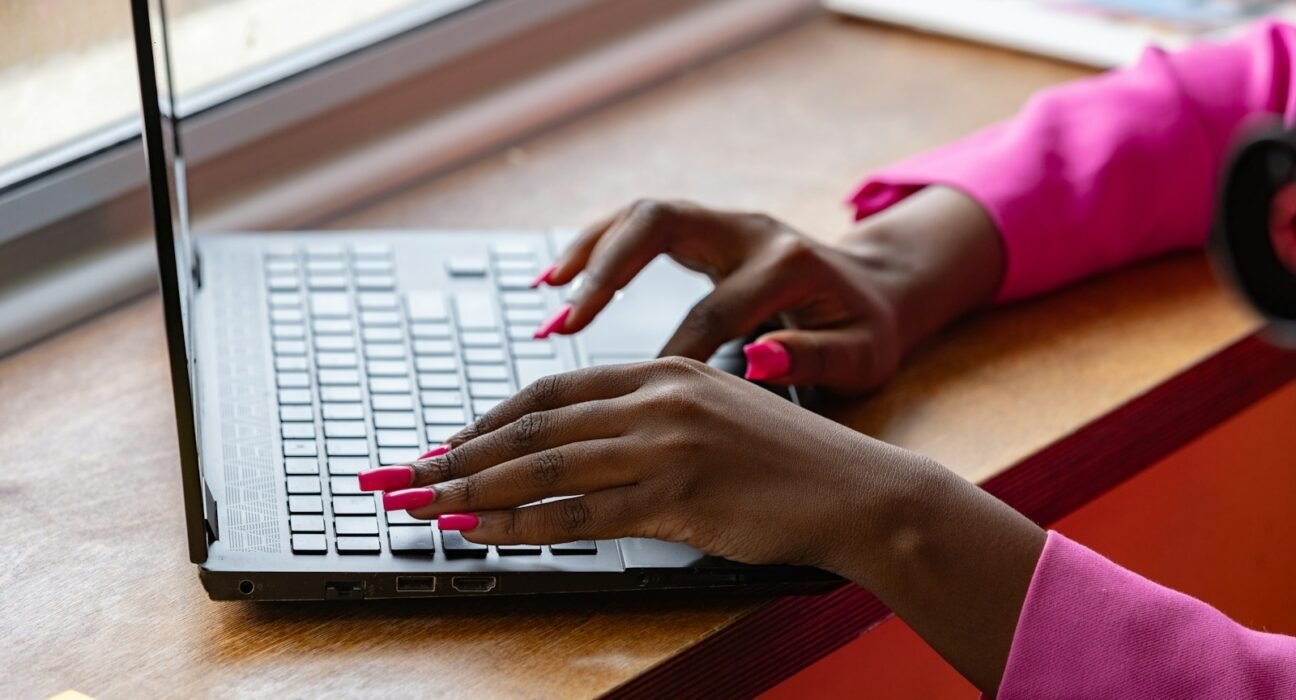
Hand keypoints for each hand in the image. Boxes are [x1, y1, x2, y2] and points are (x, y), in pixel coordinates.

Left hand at [382, 357, 907, 569]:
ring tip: (419, 510)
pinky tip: (482, 535)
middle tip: (399, 478)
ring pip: (544, 470)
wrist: (858, 489)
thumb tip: (581, 451)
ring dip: (471, 492)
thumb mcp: (715, 413)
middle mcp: (656, 399)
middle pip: (532, 428)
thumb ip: (649, 420)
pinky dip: (522, 526)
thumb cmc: (787, 460)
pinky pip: (580, 514)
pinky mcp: (679, 497)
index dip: (487, 420)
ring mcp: (666, 446)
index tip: (443, 445)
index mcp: (662, 371)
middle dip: (455, 456)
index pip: (550, 392)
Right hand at [533, 187, 1003, 393]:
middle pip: (663, 223)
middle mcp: (749, 231)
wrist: (879, 286)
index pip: (715, 309)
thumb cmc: (867, 331)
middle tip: (567, 319)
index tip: (639, 403)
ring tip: (547, 294)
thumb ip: (814, 358)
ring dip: (590, 249)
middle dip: (609, 268)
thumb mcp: (861, 356)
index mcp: (786, 266)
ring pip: (642, 213)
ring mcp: (724, 223)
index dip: (675, 354)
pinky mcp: (705, 229)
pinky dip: (596, 247)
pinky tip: (558, 280)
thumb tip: (759, 359)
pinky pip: (639, 225)